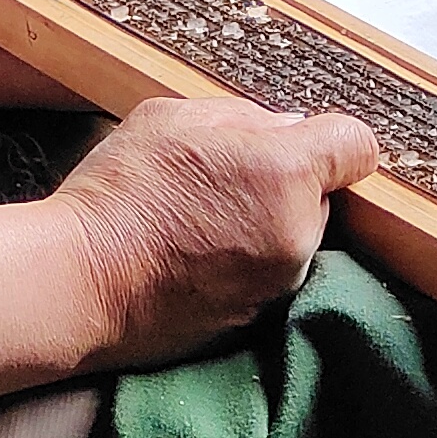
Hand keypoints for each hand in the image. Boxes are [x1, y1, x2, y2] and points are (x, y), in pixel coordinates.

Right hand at [53, 93, 379, 368]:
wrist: (79, 282)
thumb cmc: (120, 191)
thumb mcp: (175, 118)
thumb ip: (245, 117)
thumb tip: (286, 128)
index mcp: (286, 172)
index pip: (358, 146)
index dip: (333, 139)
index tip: (303, 142)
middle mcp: (297, 233)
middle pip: (322, 195)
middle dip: (287, 184)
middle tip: (222, 181)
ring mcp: (279, 283)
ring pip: (294, 238)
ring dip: (266, 226)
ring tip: (200, 223)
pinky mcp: (256, 320)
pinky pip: (267, 276)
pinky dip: (243, 264)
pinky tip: (193, 257)